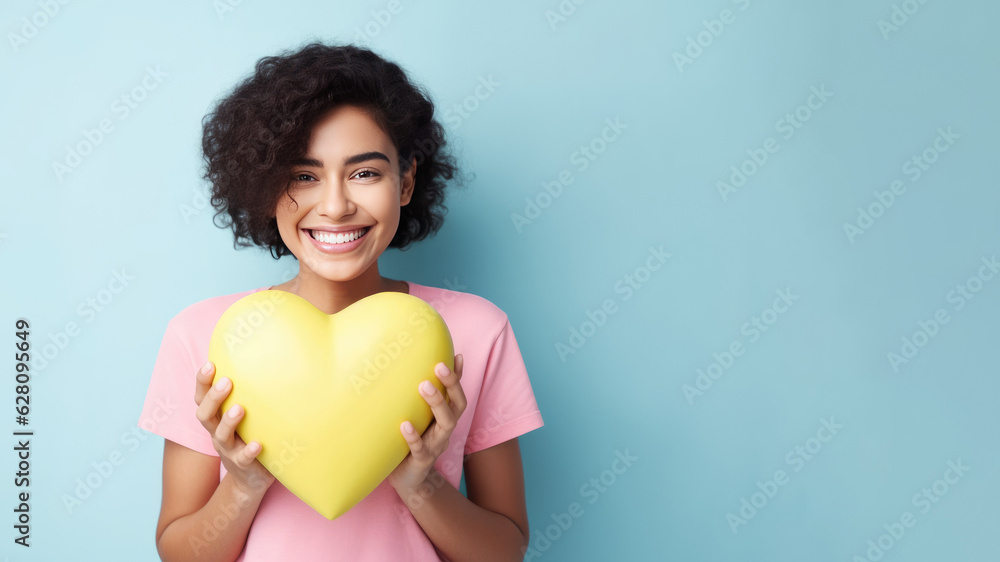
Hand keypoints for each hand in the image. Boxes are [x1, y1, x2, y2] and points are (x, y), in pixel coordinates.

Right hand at [194, 361, 275, 496]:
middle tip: (226, 381)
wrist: (251, 479)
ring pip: (221, 436)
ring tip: (240, 408)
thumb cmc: (250, 437)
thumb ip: (250, 395)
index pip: (202, 398)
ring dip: (229, 421)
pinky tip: (258, 444)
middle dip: (213, 398)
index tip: (210, 364)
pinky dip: (249, 450)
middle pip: (205, 414)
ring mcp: (229, 450)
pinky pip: (243, 458)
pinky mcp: (243, 465)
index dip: (202, 382)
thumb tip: (265, 358)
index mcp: (217, 419)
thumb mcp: (247, 417)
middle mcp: (217, 433)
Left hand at [387, 354, 466, 499]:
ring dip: (437, 403)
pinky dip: (414, 437)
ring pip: (446, 424)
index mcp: (444, 419)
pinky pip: (421, 449)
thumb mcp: (417, 419)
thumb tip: (411, 370)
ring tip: (424, 386)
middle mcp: (445, 430)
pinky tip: (405, 425)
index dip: (459, 377)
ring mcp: (435, 446)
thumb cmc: (410, 443)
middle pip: (457, 405)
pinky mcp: (421, 461)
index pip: (457, 394)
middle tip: (438, 367)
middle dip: (452, 385)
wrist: (408, 481)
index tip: (456, 356)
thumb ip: (418, 401)